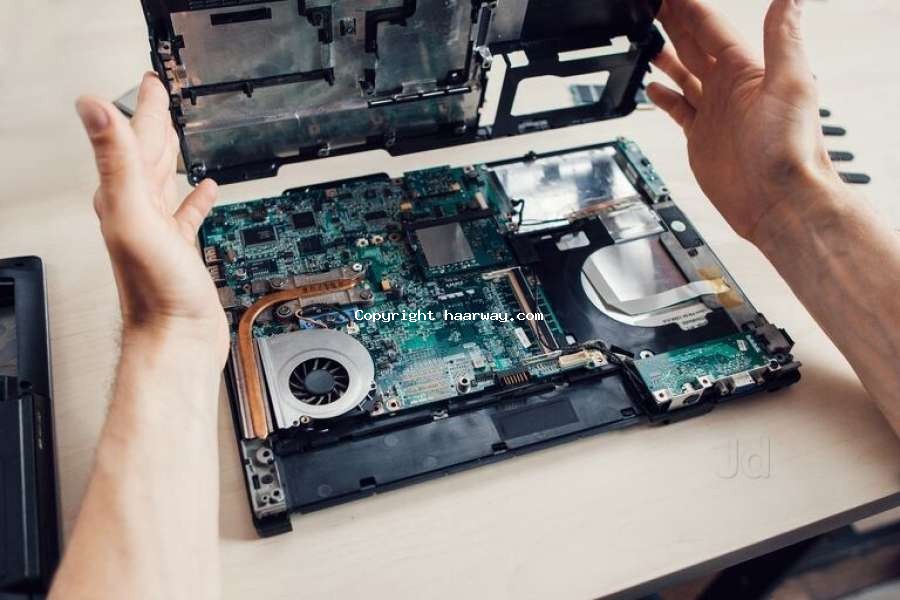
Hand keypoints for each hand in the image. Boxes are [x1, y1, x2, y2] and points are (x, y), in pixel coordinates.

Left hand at [76, 73, 227, 361]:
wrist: (174, 338)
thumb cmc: (154, 290)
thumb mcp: (133, 216)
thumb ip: (116, 160)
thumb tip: (91, 106)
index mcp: (123, 198)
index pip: (134, 140)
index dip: (143, 109)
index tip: (150, 84)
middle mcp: (136, 211)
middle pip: (148, 156)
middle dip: (154, 124)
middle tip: (160, 99)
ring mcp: (158, 232)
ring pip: (165, 182)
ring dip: (174, 157)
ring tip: (181, 137)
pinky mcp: (179, 251)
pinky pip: (187, 215)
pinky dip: (197, 199)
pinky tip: (208, 190)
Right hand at [647, 0, 843, 244]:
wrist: (779, 200)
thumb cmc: (790, 148)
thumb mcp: (792, 83)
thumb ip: (782, 37)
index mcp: (747, 70)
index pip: (712, 28)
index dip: (689, 9)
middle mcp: (729, 88)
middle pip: (693, 45)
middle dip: (673, 23)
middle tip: (652, 7)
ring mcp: (714, 113)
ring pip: (684, 74)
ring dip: (666, 56)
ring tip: (647, 39)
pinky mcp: (701, 138)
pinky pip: (678, 110)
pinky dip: (664, 97)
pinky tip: (652, 87)